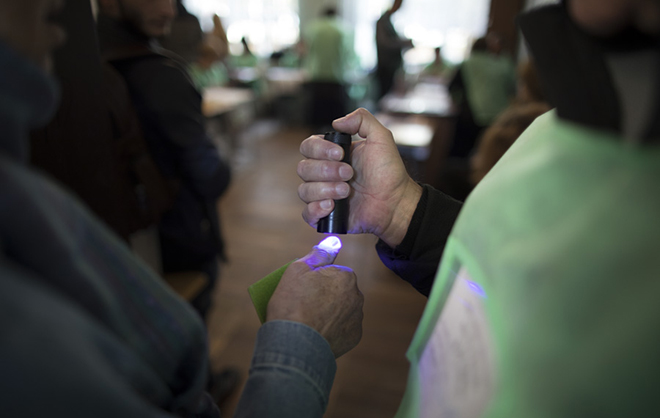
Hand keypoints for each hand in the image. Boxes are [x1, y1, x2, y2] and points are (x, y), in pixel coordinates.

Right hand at [267, 238, 363, 357]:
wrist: (293, 342)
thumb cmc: (293, 303)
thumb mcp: (299, 269)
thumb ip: (320, 253)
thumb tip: (334, 240)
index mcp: (346, 276)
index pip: (333, 273)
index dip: (316, 281)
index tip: (303, 291)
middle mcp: (357, 295)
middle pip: (340, 291)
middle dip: (327, 296)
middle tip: (305, 306)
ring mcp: (357, 318)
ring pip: (343, 310)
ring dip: (331, 313)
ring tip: (311, 322)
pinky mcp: (353, 337)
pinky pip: (344, 329)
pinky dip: (333, 330)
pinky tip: (318, 333)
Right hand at [297, 108, 422, 247]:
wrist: (395, 201)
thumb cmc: (388, 172)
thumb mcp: (381, 138)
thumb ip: (362, 119)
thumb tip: (336, 122)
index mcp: (331, 155)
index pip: (308, 146)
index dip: (320, 149)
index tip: (341, 153)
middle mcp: (323, 174)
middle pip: (303, 168)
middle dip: (326, 171)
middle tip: (349, 174)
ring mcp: (322, 194)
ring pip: (304, 190)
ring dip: (325, 189)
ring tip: (347, 191)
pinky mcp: (325, 215)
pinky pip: (307, 213)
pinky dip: (315, 209)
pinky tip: (332, 206)